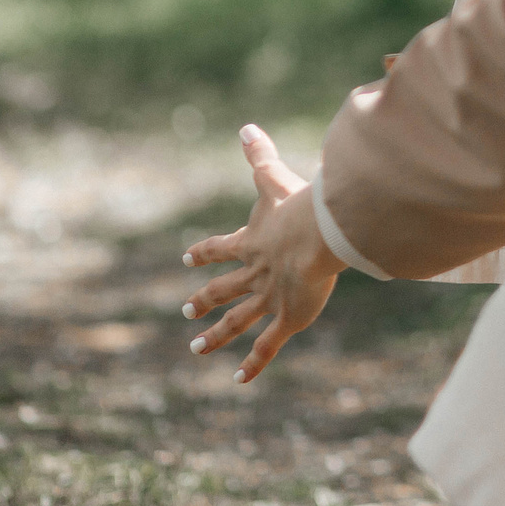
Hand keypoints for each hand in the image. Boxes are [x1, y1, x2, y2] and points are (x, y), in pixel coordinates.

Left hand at [179, 124, 346, 383]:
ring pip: (237, 320)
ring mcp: (270, 297)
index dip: (204, 253)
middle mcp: (255, 273)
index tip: (185, 258)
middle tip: (186, 311)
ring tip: (195, 349)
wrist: (318, 234)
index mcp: (252, 242)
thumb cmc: (301, 204)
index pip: (221, 248)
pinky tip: (237, 379)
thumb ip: (261, 155)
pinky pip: (266, 345)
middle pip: (223, 289)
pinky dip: (252, 363)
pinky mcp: (288, 317)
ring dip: (216, 335)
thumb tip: (245, 125)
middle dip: (205, 300)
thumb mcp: (275, 179)